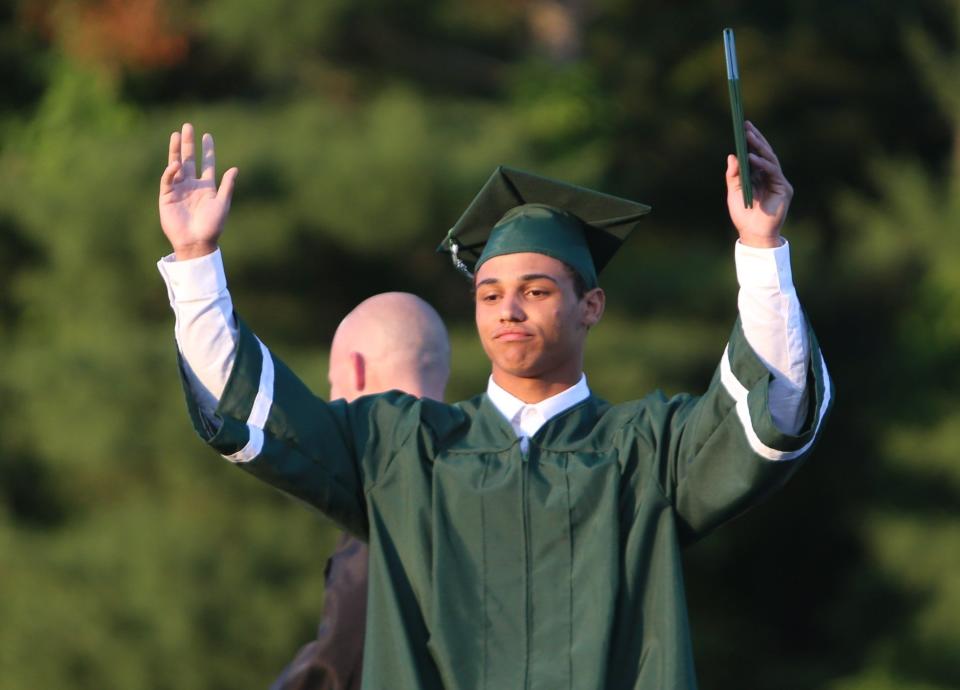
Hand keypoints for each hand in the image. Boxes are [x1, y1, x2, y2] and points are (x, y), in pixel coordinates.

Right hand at [159, 123, 238, 259]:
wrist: (196, 241)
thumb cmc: (212, 226)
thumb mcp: (222, 203)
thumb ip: (227, 186)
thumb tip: (235, 168)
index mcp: (206, 187)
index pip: (206, 164)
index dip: (207, 150)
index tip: (207, 135)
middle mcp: (192, 185)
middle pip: (189, 160)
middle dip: (188, 144)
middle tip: (187, 126)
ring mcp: (179, 189)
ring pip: (176, 165)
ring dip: (176, 150)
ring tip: (176, 134)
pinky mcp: (167, 196)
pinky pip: (168, 179)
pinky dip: (171, 171)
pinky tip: (176, 164)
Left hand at [725, 121, 792, 247]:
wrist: (753, 233)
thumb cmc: (743, 214)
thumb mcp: (734, 192)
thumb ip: (733, 175)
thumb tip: (732, 155)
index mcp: (759, 176)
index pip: (757, 154)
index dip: (752, 140)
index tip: (744, 126)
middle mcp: (770, 176)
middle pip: (765, 153)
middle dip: (756, 139)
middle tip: (747, 126)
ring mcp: (778, 182)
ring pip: (770, 159)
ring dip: (759, 147)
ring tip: (749, 137)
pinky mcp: (784, 188)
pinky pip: (773, 172)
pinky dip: (762, 164)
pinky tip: (752, 157)